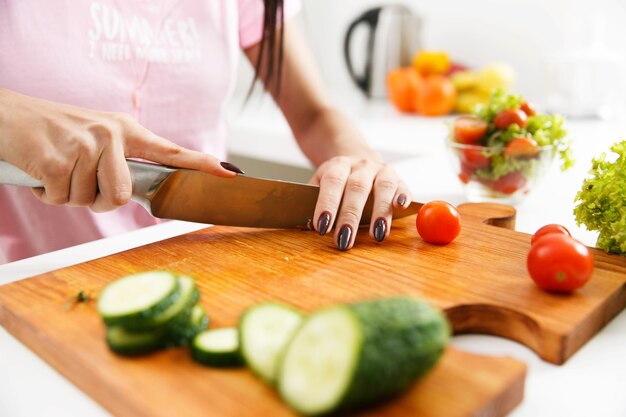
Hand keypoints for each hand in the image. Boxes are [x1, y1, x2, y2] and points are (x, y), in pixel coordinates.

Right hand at [0, 89, 237, 211]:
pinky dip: (46, 194)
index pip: (171, 151)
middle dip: (97, 201)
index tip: (229, 174)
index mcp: (126, 131)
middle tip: (79, 183)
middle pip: (121, 197)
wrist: (7, 115)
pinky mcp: (57, 160)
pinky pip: (60, 199)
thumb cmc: (55, 132)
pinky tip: (40, 170)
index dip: (201, 165)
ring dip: (67, 194)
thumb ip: (120, 161)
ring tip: (56, 167)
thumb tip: (136, 193)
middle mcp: (110, 135)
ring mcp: (84, 146)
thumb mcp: (95, 138)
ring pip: (87, 201)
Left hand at [310, 156, 411, 250]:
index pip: (332, 182)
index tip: (322, 228)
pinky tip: (401, 207)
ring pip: (384, 186)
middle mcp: (362, 166)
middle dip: (350, 216)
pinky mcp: (399, 179)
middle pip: (357, 187)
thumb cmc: (337, 181)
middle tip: (344, 240)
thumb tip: (306, 224)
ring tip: (377, 235)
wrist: (358, 159)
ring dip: (380, 212)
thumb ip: (311, 200)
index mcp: (339, 165)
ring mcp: (382, 171)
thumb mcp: (319, 183)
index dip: (327, 204)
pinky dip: (403, 196)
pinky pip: (403, 186)